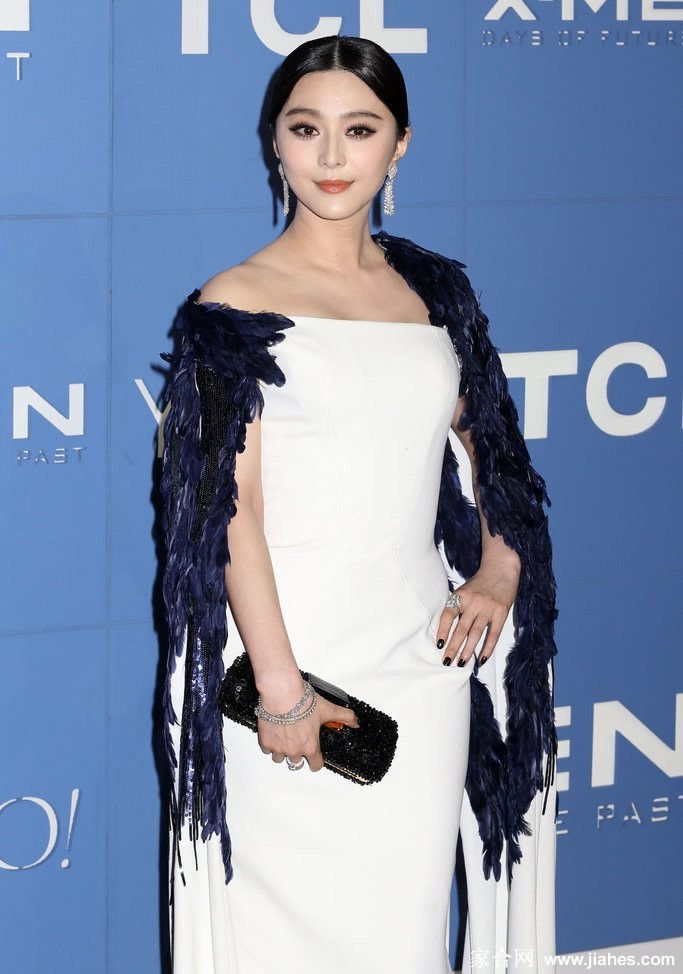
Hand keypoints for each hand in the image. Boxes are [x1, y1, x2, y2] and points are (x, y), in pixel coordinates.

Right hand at [257, 692, 358, 771]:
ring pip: (280, 759)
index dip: (316, 761)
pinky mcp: (266, 742)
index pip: (316, 765)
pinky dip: (270, 744)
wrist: (282, 693)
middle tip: (299, 741)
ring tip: (286, 738)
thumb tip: (355, 723)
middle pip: (297, 762)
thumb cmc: (303, 702)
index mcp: (310, 747)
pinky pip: (268, 750)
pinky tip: (275, 733)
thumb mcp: (328, 709)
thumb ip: (344, 717)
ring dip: (283, 751)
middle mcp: (294, 751)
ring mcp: (279, 749)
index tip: (315, 757)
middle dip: (299, 753)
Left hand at [436, 551, 520, 666]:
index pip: (448, 615)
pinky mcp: (501, 613)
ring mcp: (488, 608)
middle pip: (461, 629)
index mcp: (461, 596)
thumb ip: (457, 607)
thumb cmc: (480, 582)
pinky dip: (488, 648)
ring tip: (461, 664)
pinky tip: (481, 659)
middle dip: (453, 647)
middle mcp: (473, 602)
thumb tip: (446, 630)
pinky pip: (494, 634)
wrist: (501, 568)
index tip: (439, 645)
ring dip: (468, 651)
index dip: (442, 631)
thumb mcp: (464, 590)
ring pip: (476, 634)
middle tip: (446, 661)